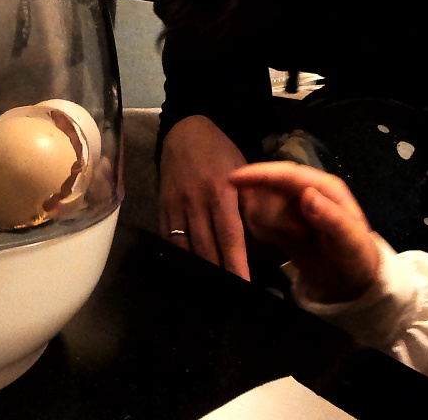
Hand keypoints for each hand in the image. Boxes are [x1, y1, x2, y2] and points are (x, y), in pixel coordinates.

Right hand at [159, 115, 250, 279]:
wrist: (185, 131)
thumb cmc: (221, 152)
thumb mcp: (243, 172)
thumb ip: (250, 202)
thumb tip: (264, 236)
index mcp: (220, 192)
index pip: (230, 236)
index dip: (236, 263)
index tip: (244, 285)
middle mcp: (196, 201)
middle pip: (206, 247)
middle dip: (218, 273)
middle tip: (230, 297)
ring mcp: (175, 205)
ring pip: (185, 246)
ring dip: (198, 269)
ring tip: (209, 289)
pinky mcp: (162, 206)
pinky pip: (169, 237)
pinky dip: (178, 256)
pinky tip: (187, 270)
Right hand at [230, 163, 380, 302]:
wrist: (349, 279)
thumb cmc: (355, 256)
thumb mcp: (350, 241)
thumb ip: (331, 218)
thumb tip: (307, 195)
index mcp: (323, 186)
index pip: (287, 174)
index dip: (260, 174)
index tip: (233, 178)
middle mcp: (304, 189)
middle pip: (268, 188)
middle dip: (270, 212)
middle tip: (293, 236)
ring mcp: (290, 203)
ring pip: (260, 204)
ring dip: (270, 225)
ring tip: (294, 240)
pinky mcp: (279, 217)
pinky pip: (258, 219)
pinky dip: (265, 231)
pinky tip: (284, 241)